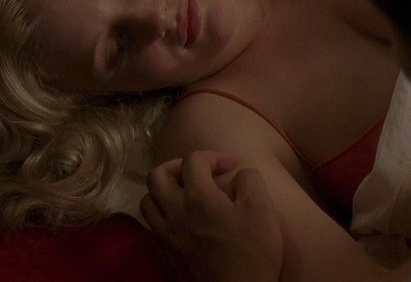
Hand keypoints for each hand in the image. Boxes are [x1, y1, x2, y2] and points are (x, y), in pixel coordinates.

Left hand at [141, 150, 283, 281]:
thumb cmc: (253, 252)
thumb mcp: (262, 209)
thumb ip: (249, 179)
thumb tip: (239, 172)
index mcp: (198, 197)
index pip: (194, 159)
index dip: (214, 156)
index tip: (231, 166)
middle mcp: (174, 212)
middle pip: (157, 175)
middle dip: (178, 166)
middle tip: (199, 173)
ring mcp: (165, 236)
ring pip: (147, 201)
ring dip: (164, 191)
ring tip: (185, 195)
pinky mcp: (164, 255)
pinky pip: (151, 227)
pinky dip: (162, 216)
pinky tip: (180, 221)